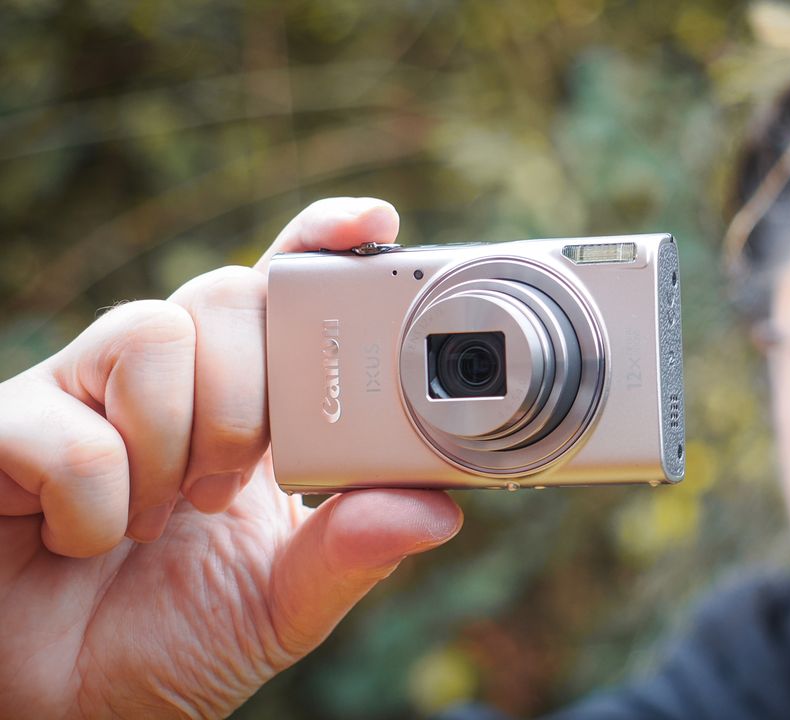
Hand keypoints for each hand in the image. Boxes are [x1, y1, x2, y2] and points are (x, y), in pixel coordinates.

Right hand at [0, 198, 462, 717]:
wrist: (62, 709)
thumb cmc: (166, 645)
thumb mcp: (280, 606)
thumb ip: (350, 555)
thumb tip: (437, 510)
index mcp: (240, 409)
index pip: (280, 294)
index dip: (321, 245)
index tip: (374, 224)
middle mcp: (164, 384)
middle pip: (229, 292)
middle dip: (254, 393)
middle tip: (236, 484)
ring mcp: (82, 397)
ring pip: (154, 329)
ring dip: (180, 439)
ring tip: (168, 516)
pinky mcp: (6, 430)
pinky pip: (69, 426)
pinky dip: (99, 501)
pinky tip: (90, 539)